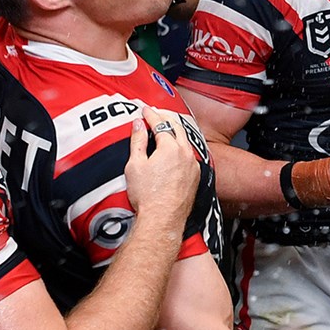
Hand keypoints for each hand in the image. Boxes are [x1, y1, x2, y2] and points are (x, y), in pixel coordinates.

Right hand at [122, 107, 200, 227]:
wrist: (163, 219)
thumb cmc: (148, 196)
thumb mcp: (135, 165)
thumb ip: (137, 141)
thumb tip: (138, 124)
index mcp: (171, 148)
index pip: (160, 124)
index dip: (150, 115)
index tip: (144, 110)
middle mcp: (186, 153)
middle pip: (177, 128)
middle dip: (165, 118)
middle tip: (156, 113)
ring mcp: (193, 165)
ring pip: (185, 140)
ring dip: (176, 131)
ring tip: (166, 127)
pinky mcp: (195, 176)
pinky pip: (189, 154)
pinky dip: (181, 145)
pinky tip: (176, 148)